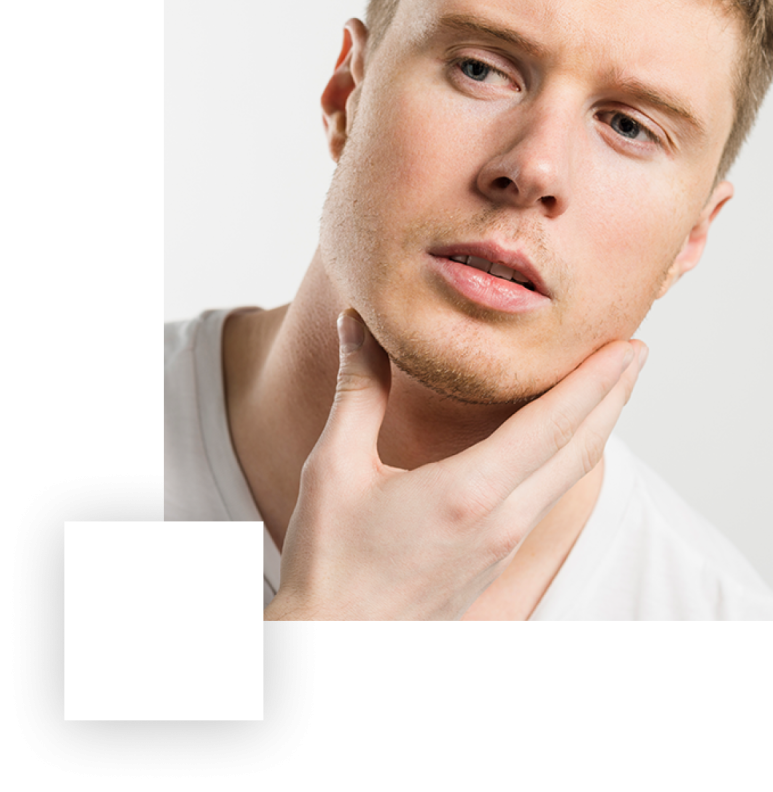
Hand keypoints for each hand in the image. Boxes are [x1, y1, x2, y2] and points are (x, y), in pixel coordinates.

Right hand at [265, 311, 646, 620]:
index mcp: (469, 493)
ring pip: (570, 477)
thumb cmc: (330, 562)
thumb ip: (358, 389)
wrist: (333, 641)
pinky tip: (561, 445)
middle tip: (636, 353)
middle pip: (581, 450)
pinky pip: (549, 498)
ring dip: (597, 428)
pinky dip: (570, 459)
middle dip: (615, 396)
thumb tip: (358, 324)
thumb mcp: (335, 467)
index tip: (626, 344)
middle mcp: (501, 522)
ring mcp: (503, 547)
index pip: (554, 423)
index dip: (596, 379)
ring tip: (610, 389)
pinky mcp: (496, 562)